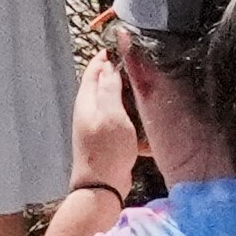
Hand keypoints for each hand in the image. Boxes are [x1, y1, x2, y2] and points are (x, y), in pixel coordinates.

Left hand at [70, 48, 140, 191]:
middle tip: (141, 66)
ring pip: (114, 104)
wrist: (101, 189)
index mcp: (87, 101)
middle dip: (120, 74)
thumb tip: (109, 66)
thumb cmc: (107, 150)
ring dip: (129, 97)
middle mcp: (89, 111)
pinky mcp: (107, 141)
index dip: (106, 56)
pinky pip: (121, 124)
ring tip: (148, 92)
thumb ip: (109, 89)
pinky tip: (146, 127)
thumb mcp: (111, 115)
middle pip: (103, 85)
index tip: (124, 46)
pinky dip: (133, 122)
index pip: (94, 70)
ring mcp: (97, 127)